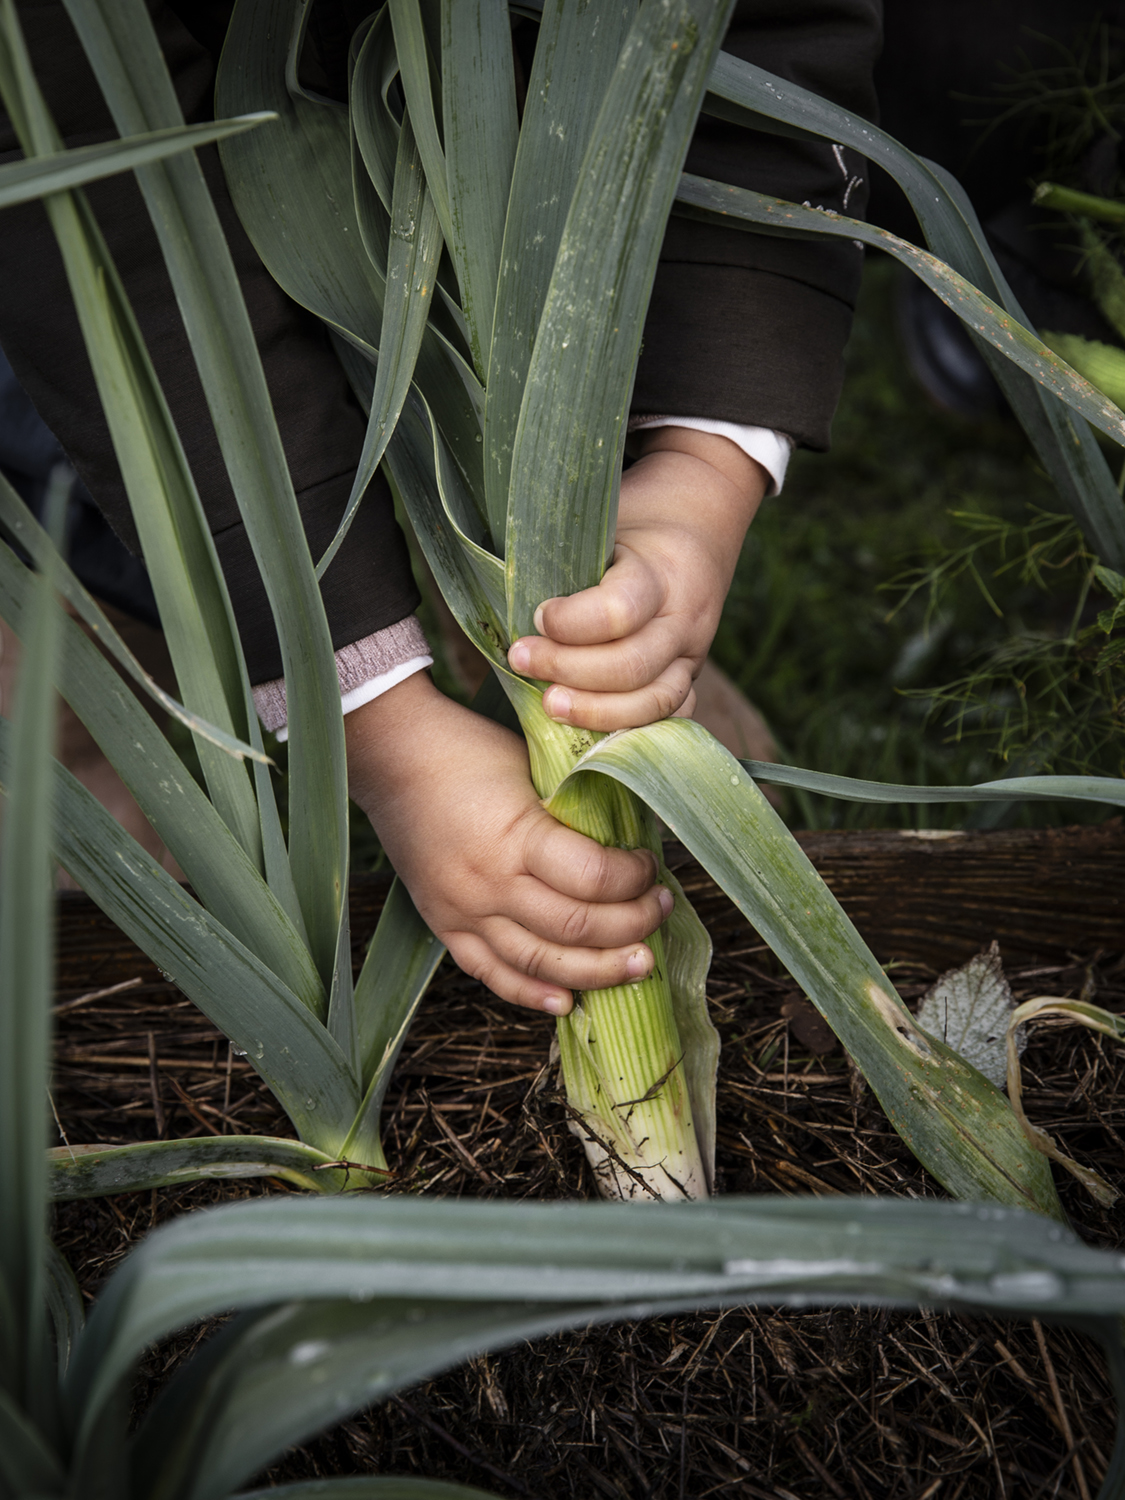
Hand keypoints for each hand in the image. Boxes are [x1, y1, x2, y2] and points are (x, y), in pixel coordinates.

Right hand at [344, 672, 671, 1014]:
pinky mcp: (443, 925)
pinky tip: (568, 1001)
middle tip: (660, 911)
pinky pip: (492, 974)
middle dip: (632, 926)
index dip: (635, 880)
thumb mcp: (533, 766)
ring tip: (638, 963)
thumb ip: (576, 808)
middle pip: (576, 927)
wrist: (393, 755)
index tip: (652, 867)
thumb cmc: (470, 750)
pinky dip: (531, 993)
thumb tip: (633, 842)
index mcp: (515, 836)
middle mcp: (488, 883)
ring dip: (598, 970)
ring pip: (541, 964)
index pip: (594, 878)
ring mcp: (463, 911)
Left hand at [506, 427, 767, 731]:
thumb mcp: (601, 521)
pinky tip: (586, 726)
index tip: (537, 615)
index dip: (570, 622)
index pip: (619, 610)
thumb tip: (498, 591)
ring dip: (595, 711)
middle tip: (520, 659)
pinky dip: (627, 728)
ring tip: (548, 704)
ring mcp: (692, 655)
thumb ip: (564, 555)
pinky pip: (669, 717)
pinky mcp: (690, 678)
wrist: (698, 523)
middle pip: (632, 666)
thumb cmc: (633, 522)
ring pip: (654, 701)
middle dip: (568, 669)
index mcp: (661, 571)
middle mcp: (684, 618)